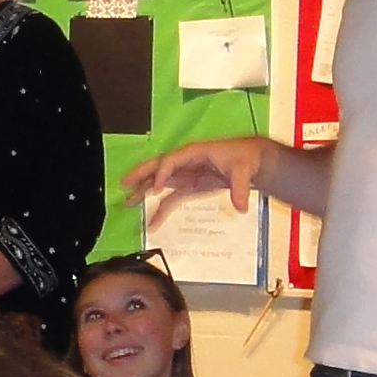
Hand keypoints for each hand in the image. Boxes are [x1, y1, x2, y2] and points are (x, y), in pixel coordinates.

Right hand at [123, 135, 265, 212]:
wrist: (252, 161)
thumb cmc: (245, 158)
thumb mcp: (244, 170)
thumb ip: (240, 188)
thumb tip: (240, 206)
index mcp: (194, 152)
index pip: (171, 160)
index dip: (162, 173)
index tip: (156, 189)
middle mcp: (186, 162)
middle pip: (158, 167)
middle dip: (140, 175)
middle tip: (124, 184)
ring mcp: (186, 176)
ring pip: (159, 182)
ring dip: (143, 191)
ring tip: (127, 202)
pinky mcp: (190, 188)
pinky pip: (171, 199)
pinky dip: (160, 210)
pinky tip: (152, 223)